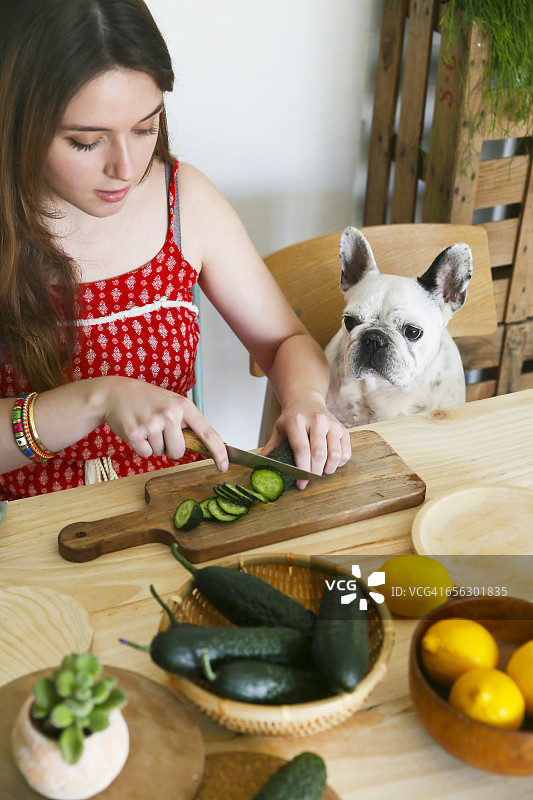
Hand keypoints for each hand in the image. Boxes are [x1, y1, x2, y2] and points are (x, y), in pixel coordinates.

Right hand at [98, 377, 228, 469]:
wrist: (114, 393)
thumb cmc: (145, 399)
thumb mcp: (171, 402)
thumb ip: (186, 422)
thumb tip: (202, 446)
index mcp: (184, 406)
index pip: (208, 433)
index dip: (218, 451)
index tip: (224, 466)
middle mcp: (170, 414)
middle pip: (179, 452)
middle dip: (169, 448)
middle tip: (158, 430)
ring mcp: (153, 424)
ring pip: (161, 453)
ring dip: (153, 445)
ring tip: (145, 425)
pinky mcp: (136, 433)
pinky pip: (146, 453)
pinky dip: (141, 447)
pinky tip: (136, 430)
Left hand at [261, 395, 350, 488]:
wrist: (306, 400)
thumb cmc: (292, 418)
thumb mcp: (278, 430)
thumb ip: (271, 448)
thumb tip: (260, 466)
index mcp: (297, 421)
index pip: (302, 450)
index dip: (302, 470)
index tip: (300, 483)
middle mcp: (317, 421)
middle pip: (319, 455)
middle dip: (314, 473)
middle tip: (309, 479)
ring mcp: (332, 425)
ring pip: (335, 456)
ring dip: (328, 469)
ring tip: (320, 471)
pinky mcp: (343, 430)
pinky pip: (345, 453)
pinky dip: (339, 464)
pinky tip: (329, 463)